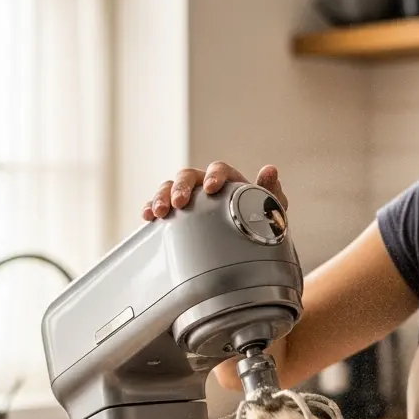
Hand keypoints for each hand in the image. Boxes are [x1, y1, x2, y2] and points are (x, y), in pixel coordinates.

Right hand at [143, 161, 287, 220]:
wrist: (249, 248)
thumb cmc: (259, 223)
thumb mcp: (268, 210)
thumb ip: (270, 191)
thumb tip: (271, 170)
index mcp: (229, 180)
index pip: (218, 169)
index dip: (213, 175)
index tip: (211, 188)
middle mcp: (205, 185)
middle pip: (188, 176)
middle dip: (181, 187)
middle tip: (180, 203)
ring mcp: (189, 199)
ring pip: (170, 188)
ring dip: (162, 196)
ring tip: (159, 212)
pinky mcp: (176, 214)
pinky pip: (159, 205)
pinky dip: (150, 207)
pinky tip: (147, 217)